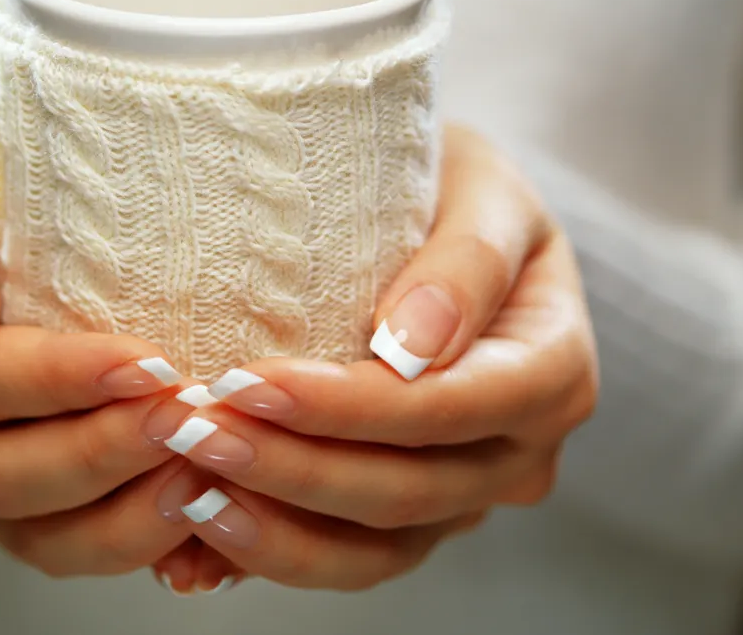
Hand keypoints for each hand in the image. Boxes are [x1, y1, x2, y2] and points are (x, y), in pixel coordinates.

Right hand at [0, 129, 201, 577]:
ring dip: (128, 509)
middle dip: (105, 450)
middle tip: (193, 414)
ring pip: (32, 532)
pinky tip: (198, 503)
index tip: (144, 361)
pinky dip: (136, 538)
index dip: (53, 380)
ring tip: (206, 463)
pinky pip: (64, 547)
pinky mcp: (4, 507)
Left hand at [153, 124, 597, 590]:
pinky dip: (273, 553)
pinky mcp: (412, 518)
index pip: (455, 407)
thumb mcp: (480, 186)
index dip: (354, 408)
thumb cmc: (455, 183)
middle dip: (296, 468)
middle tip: (195, 432)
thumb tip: (412, 345)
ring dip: (277, 529)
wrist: (437, 207)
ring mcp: (467, 494)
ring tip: (188, 489)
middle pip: (412, 490)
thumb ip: (466, 260)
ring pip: (378, 548)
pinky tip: (199, 534)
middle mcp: (520, 451)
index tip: (253, 382)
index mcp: (554, 367)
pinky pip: (347, 558)